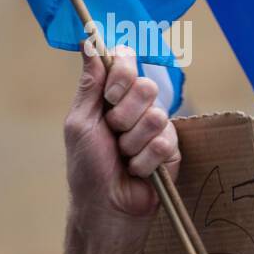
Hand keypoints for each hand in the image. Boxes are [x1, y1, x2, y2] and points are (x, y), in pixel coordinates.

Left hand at [57, 41, 179, 253]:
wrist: (106, 207)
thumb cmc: (87, 168)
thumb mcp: (80, 123)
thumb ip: (90, 85)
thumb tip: (89, 45)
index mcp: (113, 96)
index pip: (128, 61)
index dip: (124, 71)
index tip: (111, 92)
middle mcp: (137, 108)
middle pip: (147, 86)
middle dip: (124, 114)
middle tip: (112, 133)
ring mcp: (157, 129)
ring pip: (157, 116)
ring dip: (132, 143)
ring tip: (123, 158)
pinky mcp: (173, 151)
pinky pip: (165, 144)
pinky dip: (144, 161)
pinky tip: (137, 172)